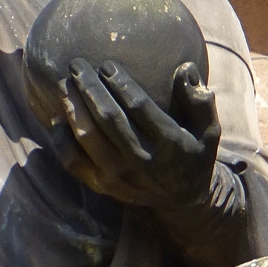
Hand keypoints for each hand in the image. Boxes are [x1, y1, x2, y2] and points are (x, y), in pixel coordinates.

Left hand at [57, 59, 220, 209]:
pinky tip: (58, 116)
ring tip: (64, 84)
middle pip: (108, 119)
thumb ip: (201, 100)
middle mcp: (142, 162)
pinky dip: (61, 139)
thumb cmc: (193, 154)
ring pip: (88, 137)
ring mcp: (119, 177)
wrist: (181, 200)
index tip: (107, 65)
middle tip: (77, 65)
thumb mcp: (209, 129)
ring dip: (73, 107)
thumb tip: (185, 69)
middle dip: (90, 89)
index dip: (120, 84)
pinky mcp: (102, 186)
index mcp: (170, 144)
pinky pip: (73, 162)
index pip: (139, 108)